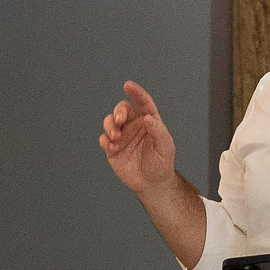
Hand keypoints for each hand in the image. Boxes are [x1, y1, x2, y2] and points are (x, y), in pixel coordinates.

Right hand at [99, 80, 176, 196]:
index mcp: (148, 120)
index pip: (143, 102)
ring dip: (110, 125)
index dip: (136, 92)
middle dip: (118, 112)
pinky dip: (106, 140)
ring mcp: (122, 136)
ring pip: (110, 121)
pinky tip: (113, 147)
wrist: (152, 184)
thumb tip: (148, 117)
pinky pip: (104, 139)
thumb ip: (158, 131)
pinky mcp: (112, 148)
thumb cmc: (162, 163)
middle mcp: (133, 125)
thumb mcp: (165, 147)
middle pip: (122, 109)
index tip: (128, 85)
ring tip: (116, 136)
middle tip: (119, 121)